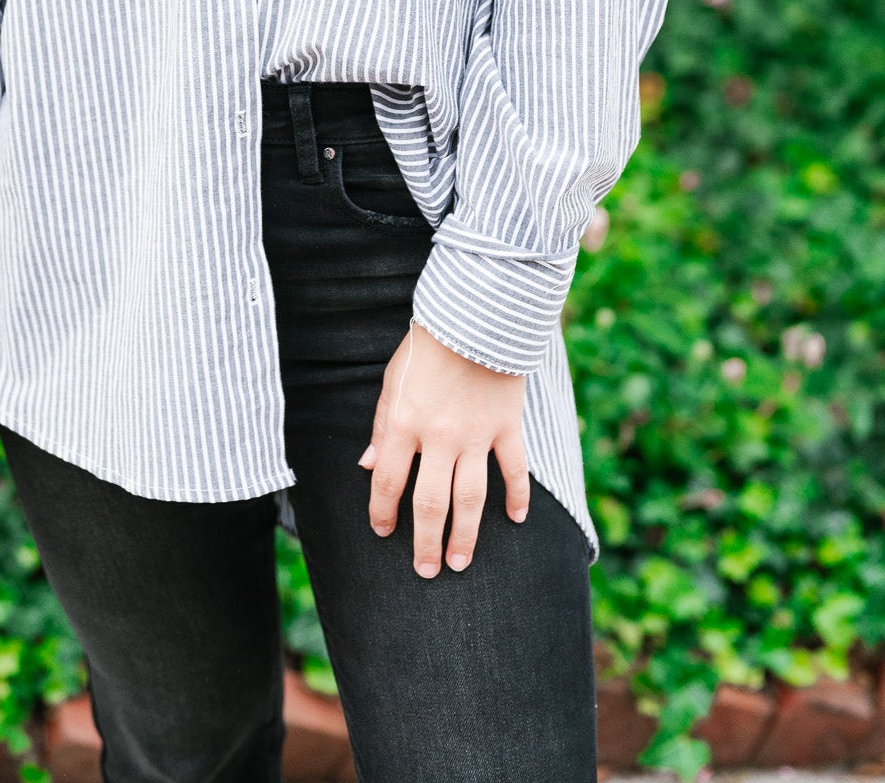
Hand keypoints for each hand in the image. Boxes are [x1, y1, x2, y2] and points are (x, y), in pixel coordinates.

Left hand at [358, 321, 528, 576]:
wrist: (474, 315)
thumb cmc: (426, 347)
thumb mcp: (391, 381)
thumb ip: (381, 426)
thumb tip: (367, 466)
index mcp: (404, 422)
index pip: (387, 481)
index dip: (382, 511)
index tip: (382, 531)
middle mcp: (439, 436)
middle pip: (430, 503)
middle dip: (426, 542)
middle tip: (426, 570)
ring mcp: (476, 434)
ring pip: (470, 498)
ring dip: (466, 535)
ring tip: (459, 562)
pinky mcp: (507, 426)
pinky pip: (515, 470)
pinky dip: (517, 497)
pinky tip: (515, 519)